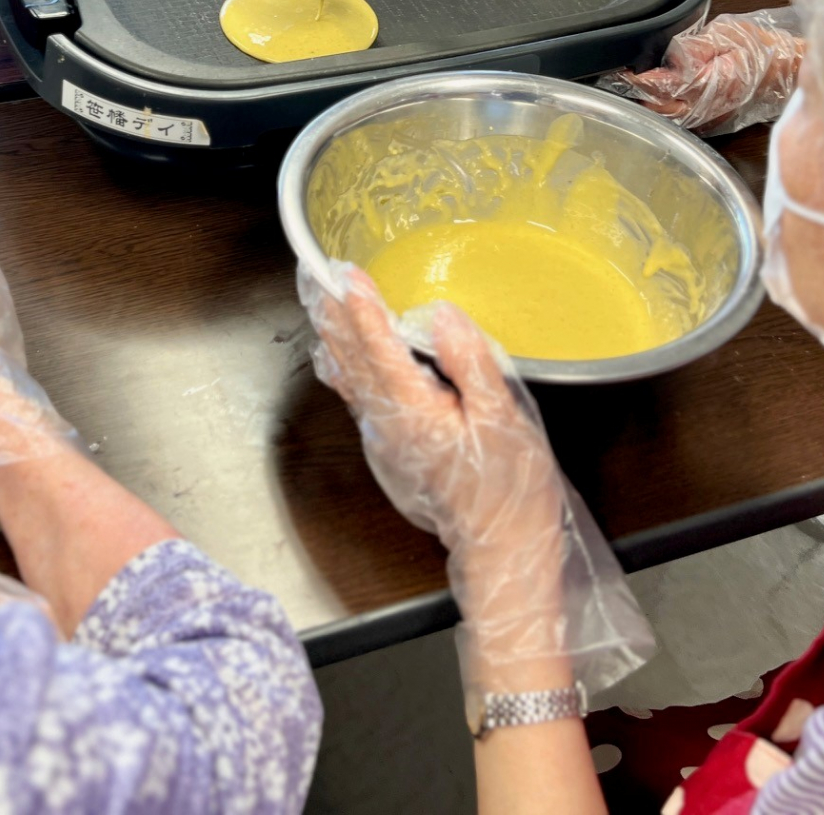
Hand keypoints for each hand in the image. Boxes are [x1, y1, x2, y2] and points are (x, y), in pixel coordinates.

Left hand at [300, 265, 652, 693]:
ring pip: (348, 378)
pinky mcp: (391, 449)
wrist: (501, 550)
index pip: (380, 347)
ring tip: (318, 300)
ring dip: (333, 336)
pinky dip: (344, 366)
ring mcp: (384, 439)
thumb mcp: (504, 422)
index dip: (363, 307)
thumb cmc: (509, 489)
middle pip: (350, 359)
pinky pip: (357, 397)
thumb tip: (442, 316)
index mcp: (415, 412)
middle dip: (332, 314)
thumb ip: (470, 364)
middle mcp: (388, 424)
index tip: (348, 273)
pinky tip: (337, 354)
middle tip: (313, 273)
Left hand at [602, 9, 804, 134]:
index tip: (625, 73)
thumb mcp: (727, 34)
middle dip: (638, 96)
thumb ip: (697, 47)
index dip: (644, 81)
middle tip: (618, 81)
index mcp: (714, 82)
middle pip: (662, 108)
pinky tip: (649, 100)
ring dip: (648, 105)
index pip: (669, 86)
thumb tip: (673, 58)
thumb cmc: (756, 49)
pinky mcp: (710, 120)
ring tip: (627, 90)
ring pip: (669, 118)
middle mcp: (710, 106)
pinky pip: (680, 120)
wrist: (781, 70)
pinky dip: (662, 111)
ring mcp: (709, 117)